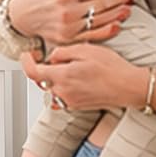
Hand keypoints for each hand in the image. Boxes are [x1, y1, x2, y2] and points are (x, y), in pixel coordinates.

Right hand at [8, 0, 131, 46]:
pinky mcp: (68, 39)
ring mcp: (69, 27)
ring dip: (117, 13)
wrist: (20, 16)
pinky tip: (116, 25)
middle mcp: (67, 11)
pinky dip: (107, 31)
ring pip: (100, 19)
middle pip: (101, 4)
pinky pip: (92, 35)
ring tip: (127, 8)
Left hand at [20, 42, 142, 113]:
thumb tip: (51, 57)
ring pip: (50, 89)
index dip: (26, 62)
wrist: (129, 87)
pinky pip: (60, 97)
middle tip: (50, 57)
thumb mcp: (86, 50)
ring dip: (53, 78)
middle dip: (41, 68)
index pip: (32, 72)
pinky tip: (73, 79)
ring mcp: (69, 101)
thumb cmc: (112, 68)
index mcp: (63, 76)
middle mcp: (63, 92)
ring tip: (68, 67)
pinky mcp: (77, 106)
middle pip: (40, 81)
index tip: (28, 55)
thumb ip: (63, 53)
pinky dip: (61, 88)